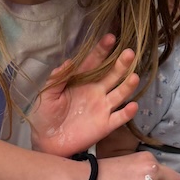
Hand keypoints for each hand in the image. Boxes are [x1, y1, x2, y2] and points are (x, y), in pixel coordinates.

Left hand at [30, 34, 139, 157]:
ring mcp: (102, 108)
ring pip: (120, 93)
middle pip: (112, 74)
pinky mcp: (105, 125)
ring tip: (134, 76)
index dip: (102, 50)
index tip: (110, 38)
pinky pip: (119, 118)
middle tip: (129, 52)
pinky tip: (132, 106)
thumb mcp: (47, 93)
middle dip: (121, 64)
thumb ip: (57, 78)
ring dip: (127, 85)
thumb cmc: (44, 114)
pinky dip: (127, 113)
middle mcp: (96, 91)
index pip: (94, 62)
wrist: (45, 140)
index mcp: (81, 81)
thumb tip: (69, 62)